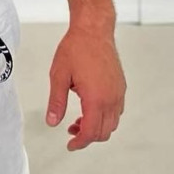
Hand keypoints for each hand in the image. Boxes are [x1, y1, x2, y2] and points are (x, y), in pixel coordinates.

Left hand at [46, 25, 125, 149]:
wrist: (93, 29)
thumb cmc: (76, 48)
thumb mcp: (59, 75)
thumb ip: (56, 101)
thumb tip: (52, 122)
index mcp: (96, 98)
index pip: (91, 132)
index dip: (80, 143)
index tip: (70, 145)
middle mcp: (111, 98)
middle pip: (104, 132)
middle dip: (87, 136)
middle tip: (71, 130)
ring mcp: (118, 92)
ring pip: (112, 123)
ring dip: (97, 127)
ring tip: (79, 119)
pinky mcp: (121, 86)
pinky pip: (116, 110)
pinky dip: (105, 116)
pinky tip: (90, 106)